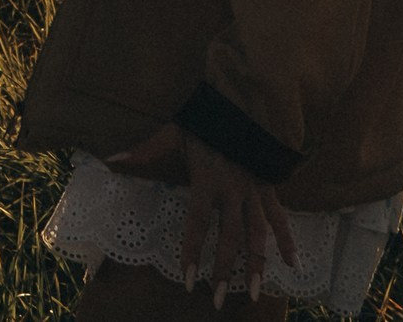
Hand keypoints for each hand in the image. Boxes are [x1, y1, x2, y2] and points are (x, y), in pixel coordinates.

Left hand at [106, 125, 296, 307]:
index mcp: (207, 181)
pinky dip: (287, 240)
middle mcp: (233, 192)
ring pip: (258, 235)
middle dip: (224, 271)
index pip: (198, 224)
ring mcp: (253, 192)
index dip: (193, 252)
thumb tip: (110, 160)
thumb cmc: (206, 120)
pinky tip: (292, 264)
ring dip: (256, 265)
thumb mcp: (173, 133)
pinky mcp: (268, 188)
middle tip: (219, 301)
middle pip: (230, 238)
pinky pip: (279, 217)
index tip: (189, 280)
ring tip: (253, 293)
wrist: (245, 102)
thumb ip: (145, 151)